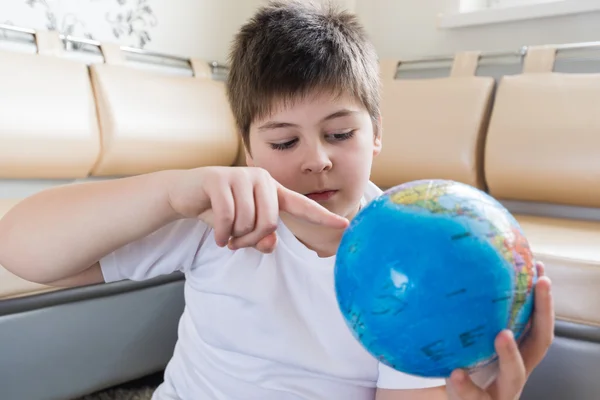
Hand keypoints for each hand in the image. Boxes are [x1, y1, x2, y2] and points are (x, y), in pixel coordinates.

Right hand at [168, 166, 348, 252]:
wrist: (185, 194)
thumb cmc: (219, 210)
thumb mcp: (243, 228)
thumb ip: (261, 238)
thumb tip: (268, 245)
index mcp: (273, 190)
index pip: (302, 205)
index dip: (323, 217)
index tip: (346, 225)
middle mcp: (261, 179)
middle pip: (270, 222)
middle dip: (252, 240)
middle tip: (237, 243)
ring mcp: (240, 176)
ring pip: (248, 221)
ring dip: (234, 236)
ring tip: (225, 234)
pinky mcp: (219, 179)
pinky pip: (228, 216)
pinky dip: (221, 232)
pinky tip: (216, 235)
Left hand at [446, 261, 554, 399]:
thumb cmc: (466, 369)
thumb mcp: (476, 344)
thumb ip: (475, 319)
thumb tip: (462, 273)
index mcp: (517, 355)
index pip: (537, 325)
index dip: (543, 301)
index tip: (542, 272)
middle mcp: (516, 372)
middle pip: (539, 345)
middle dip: (543, 313)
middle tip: (539, 284)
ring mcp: (501, 391)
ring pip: (514, 375)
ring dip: (510, 355)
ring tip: (502, 335)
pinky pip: (472, 397)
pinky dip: (463, 386)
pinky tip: (455, 373)